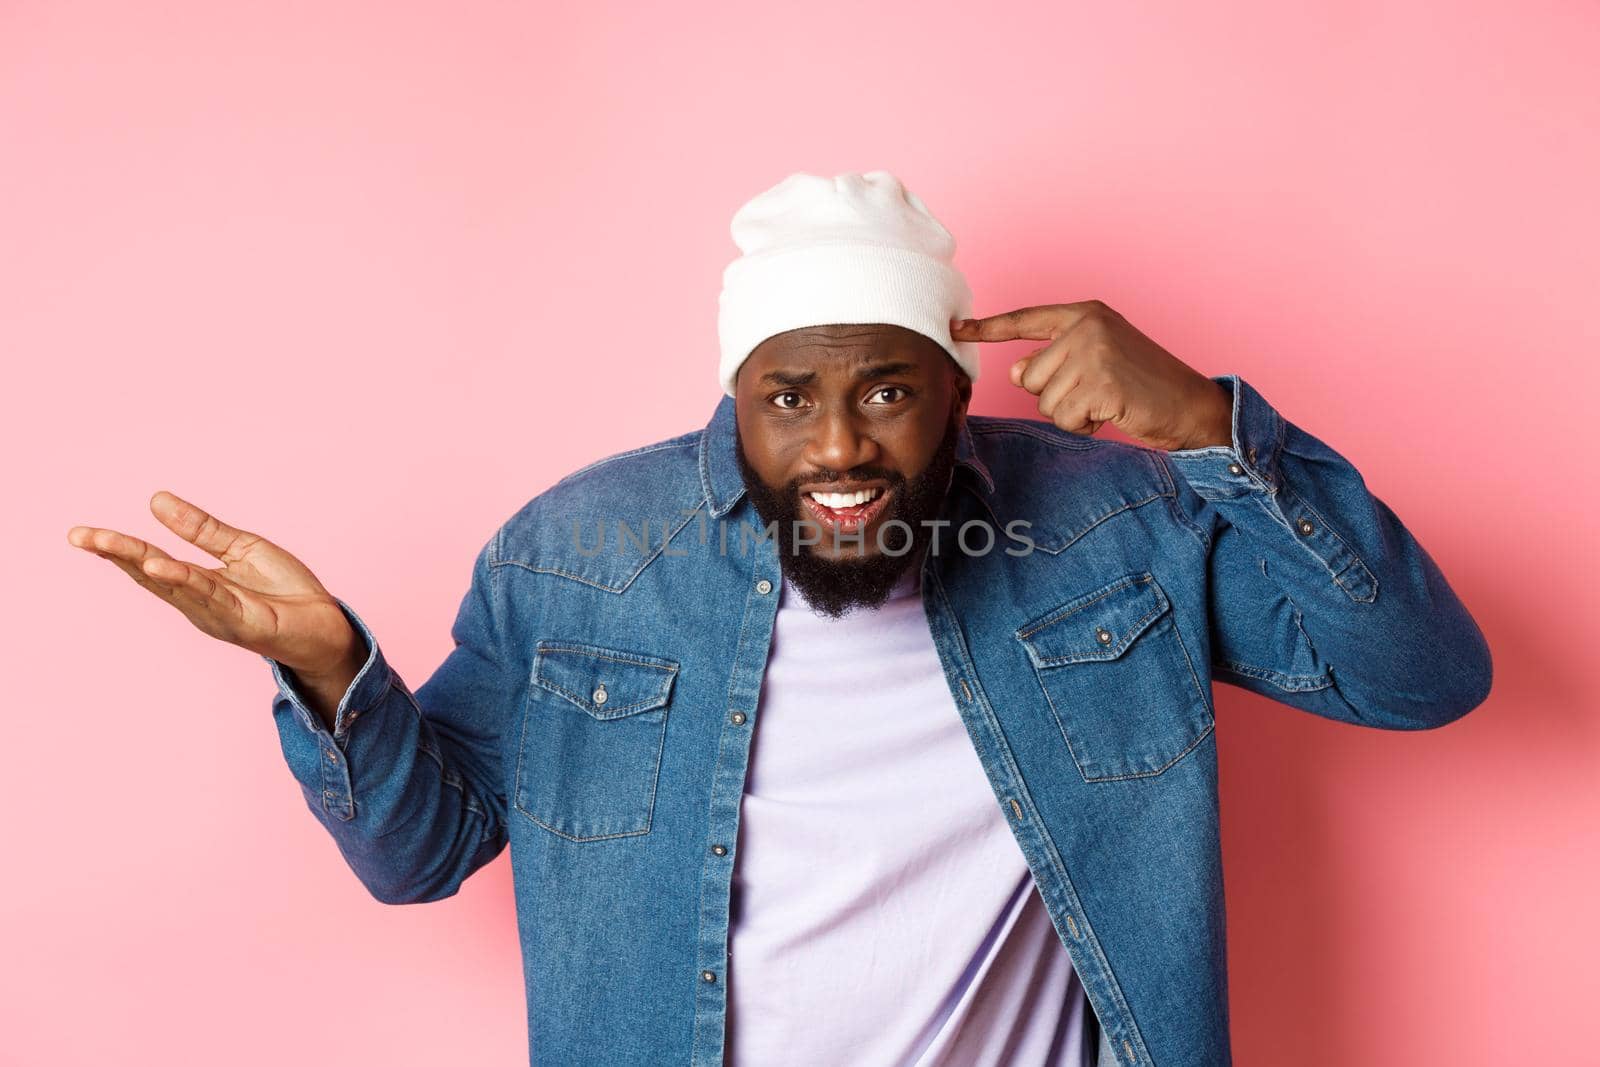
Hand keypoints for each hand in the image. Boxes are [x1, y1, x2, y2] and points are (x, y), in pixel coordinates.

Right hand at [67, 491, 360, 679]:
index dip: (116, 547)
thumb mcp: (241, 548)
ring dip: (141, 564)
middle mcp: (199, 602)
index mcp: (196, 584)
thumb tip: (156, 499)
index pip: (148, 561)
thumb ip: (201, 529)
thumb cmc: (284, 591)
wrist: (326, 625)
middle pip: (150, 573)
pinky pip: (211, 597)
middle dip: (115, 554)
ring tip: (110, 545)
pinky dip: (185, 581)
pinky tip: (162, 566)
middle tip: (79, 535)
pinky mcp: (243, 622)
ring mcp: (218, 614)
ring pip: (174, 584)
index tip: (81, 533)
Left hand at [951, 300, 1231, 450]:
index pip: (1026, 320)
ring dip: (1072, 413)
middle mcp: (1087, 326)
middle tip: (1099, 392)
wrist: (1191, 405)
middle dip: (1057, 395)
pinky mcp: (1100, 382)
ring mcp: (1094, 352)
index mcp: (1085, 313)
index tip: (954, 328)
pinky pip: (1064, 418)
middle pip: (1030, 375)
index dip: (988, 328)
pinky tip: (1112, 413)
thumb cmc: (1143, 385)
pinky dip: (1085, 426)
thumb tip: (1018, 373)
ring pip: (1044, 400)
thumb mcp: (1096, 362)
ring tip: (1108, 402)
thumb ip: (1055, 361)